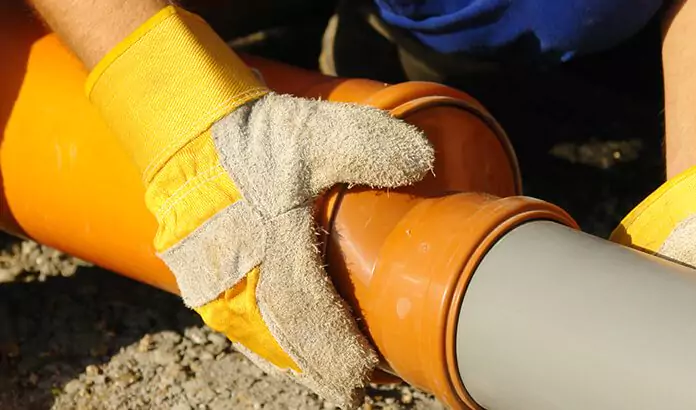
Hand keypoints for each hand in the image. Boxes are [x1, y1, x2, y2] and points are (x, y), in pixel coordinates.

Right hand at [85, 7, 433, 406]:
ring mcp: (216, 291)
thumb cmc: (255, 137)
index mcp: (272, 254)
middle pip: (292, 349)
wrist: (185, 130)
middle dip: (331, 372)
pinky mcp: (204, 287)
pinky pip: (243, 334)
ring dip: (304, 364)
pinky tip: (295, 359)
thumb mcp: (315, 132)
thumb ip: (368, 144)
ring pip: (266, 347)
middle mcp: (239, 284)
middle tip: (371, 386)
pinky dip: (274, 350)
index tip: (377, 373)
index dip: (345, 358)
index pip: (313, 326)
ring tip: (340, 377)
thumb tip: (422, 161)